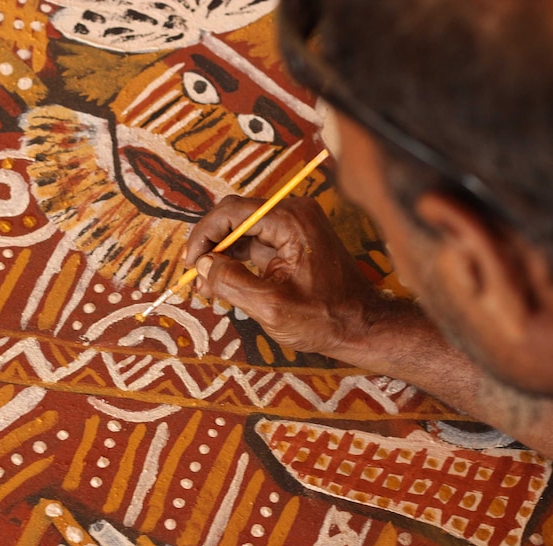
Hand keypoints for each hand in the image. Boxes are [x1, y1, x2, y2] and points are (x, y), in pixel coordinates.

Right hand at [184, 195, 391, 357]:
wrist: (361, 326)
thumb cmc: (324, 318)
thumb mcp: (271, 306)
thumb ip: (231, 282)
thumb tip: (202, 266)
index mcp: (291, 220)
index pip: (233, 212)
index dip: (204, 235)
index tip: (191, 263)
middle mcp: (293, 213)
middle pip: (235, 215)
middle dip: (210, 244)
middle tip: (195, 274)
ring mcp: (294, 225)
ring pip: (242, 229)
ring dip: (221, 253)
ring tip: (206, 284)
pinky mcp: (292, 241)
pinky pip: (254, 241)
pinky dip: (236, 259)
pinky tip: (223, 281)